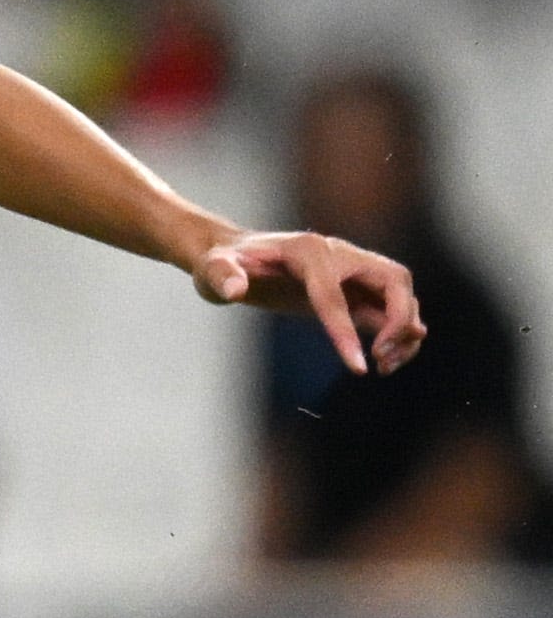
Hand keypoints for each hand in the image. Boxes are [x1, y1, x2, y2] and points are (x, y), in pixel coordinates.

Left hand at [195, 225, 422, 374]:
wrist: (230, 256)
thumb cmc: (221, 263)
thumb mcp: (212, 268)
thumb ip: (222, 275)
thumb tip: (234, 290)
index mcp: (309, 251)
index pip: (334, 295)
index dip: (346, 331)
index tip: (358, 366)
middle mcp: (340, 255)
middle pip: (394, 281)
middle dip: (399, 319)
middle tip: (382, 358)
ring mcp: (351, 271)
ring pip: (400, 295)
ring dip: (405, 329)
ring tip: (386, 366)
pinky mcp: (353, 289)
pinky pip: (389, 309)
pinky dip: (397, 332)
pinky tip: (385, 359)